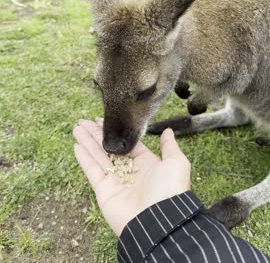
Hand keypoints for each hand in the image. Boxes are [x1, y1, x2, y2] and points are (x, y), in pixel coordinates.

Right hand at [73, 120, 190, 236]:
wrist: (159, 221)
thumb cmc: (170, 190)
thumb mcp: (176, 163)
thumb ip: (169, 146)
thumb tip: (168, 130)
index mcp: (145, 163)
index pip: (125, 142)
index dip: (114, 131)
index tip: (101, 120)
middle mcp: (128, 171)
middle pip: (109, 147)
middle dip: (95, 134)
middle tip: (83, 121)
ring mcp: (115, 180)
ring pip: (98, 156)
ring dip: (87, 142)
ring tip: (76, 127)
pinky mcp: (104, 190)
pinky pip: (92, 171)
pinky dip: (84, 158)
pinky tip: (76, 145)